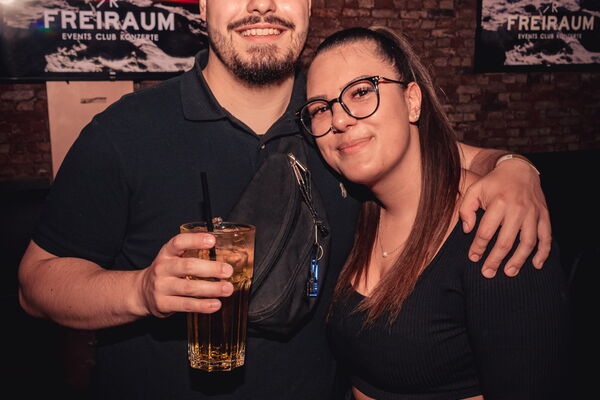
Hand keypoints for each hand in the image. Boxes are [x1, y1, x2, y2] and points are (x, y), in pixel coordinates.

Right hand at [137, 232, 233, 317]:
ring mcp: (161, 287)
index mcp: (166, 253)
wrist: (142, 292)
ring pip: (189, 288)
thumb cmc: (166, 273)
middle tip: (228, 271)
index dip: (195, 240)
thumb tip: (225, 256)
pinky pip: (186, 305)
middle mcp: (162, 268)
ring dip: (211, 289)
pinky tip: (215, 304)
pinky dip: (203, 305)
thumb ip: (192, 255)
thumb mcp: (173, 258)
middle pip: (188, 266)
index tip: (212, 241)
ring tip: (227, 289)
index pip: (179, 242)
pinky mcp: (163, 304)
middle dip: (211, 269)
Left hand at [459, 159, 551, 277]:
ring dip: (518, 260)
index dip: (478, 247)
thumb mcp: (474, 190)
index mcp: (498, 203)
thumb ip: (466, 209)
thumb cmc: (493, 183)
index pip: (486, 231)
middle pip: (505, 241)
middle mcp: (517, 209)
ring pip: (527, 242)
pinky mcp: (544, 215)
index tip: (473, 258)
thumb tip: (467, 230)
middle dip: (495, 260)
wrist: (519, 170)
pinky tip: (536, 264)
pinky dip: (543, 252)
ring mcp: (533, 213)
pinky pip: (546, 237)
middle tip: (487, 273)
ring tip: (509, 272)